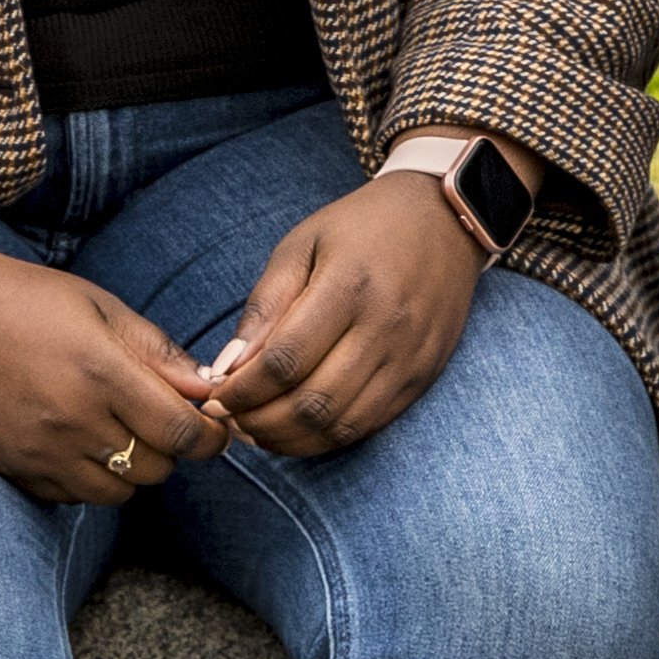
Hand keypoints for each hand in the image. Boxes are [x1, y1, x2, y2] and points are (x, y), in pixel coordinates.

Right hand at [0, 192, 226, 505]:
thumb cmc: (26, 299)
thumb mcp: (100, 307)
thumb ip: (157, 352)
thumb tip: (209, 388)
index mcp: (100, 371)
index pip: (181, 431)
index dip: (211, 436)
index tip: (216, 427)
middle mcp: (70, 419)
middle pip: (155, 468)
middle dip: (174, 449)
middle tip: (167, 421)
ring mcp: (38, 451)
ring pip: (117, 493)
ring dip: (133, 469)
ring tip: (123, 431)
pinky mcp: (13, 468)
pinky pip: (72, 498)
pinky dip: (89, 480)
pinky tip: (82, 444)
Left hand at [194, 172, 489, 457]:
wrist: (446, 219)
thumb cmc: (363, 227)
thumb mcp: (303, 244)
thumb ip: (265, 306)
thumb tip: (227, 368)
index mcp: (350, 286)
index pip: (284, 362)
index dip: (241, 390)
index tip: (213, 397)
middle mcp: (386, 327)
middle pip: (311, 402)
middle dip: (258, 422)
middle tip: (227, 420)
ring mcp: (410, 356)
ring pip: (339, 424)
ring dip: (288, 439)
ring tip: (255, 431)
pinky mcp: (424, 375)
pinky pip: (369, 426)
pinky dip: (325, 439)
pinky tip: (295, 430)